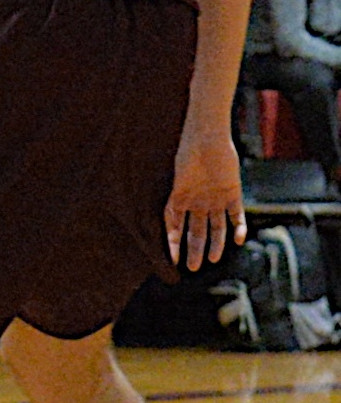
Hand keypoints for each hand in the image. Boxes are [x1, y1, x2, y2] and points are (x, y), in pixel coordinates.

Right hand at [166, 127, 244, 271]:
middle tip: (192, 267)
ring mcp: (216, 198)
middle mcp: (199, 202)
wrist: (208, 135)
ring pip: (216, 227)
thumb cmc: (187, 151)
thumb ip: (173, 201)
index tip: (173, 259)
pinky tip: (238, 239)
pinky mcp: (233, 193)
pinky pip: (237, 215)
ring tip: (212, 259)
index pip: (175, 226)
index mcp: (181, 198)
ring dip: (215, 243)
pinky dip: (238, 227)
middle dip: (194, 249)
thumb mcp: (176, 178)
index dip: (174, 243)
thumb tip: (164, 224)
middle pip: (196, 231)